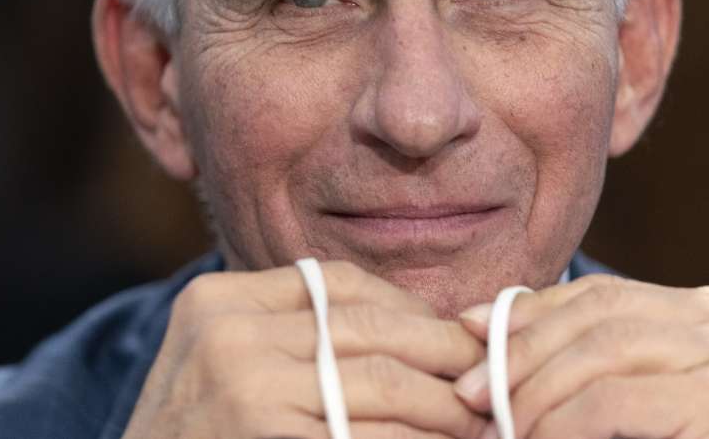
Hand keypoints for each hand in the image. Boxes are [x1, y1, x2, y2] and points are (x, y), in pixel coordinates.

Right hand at [122, 261, 488, 438]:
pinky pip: (371, 437)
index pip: (341, 284)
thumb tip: (428, 330)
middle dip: (444, 356)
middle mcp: (227, 335)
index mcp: (219, 302)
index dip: (411, 309)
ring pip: (383, 384)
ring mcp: (242, 390)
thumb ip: (300, 340)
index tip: (455, 339)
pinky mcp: (265, 437)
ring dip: (445, 409)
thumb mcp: (226, 371)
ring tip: (479, 426)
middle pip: (371, 328)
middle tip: (490, 385)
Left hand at [453, 274, 708, 438]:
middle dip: (521, 351)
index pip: (602, 294)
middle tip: (470, 396)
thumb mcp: (636, 405)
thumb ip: (584, 364)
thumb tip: (480, 321)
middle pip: (597, 312)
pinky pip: (612, 401)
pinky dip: (562, 427)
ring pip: (598, 351)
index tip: (469, 334)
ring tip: (500, 431)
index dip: (530, 313)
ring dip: (533, 394)